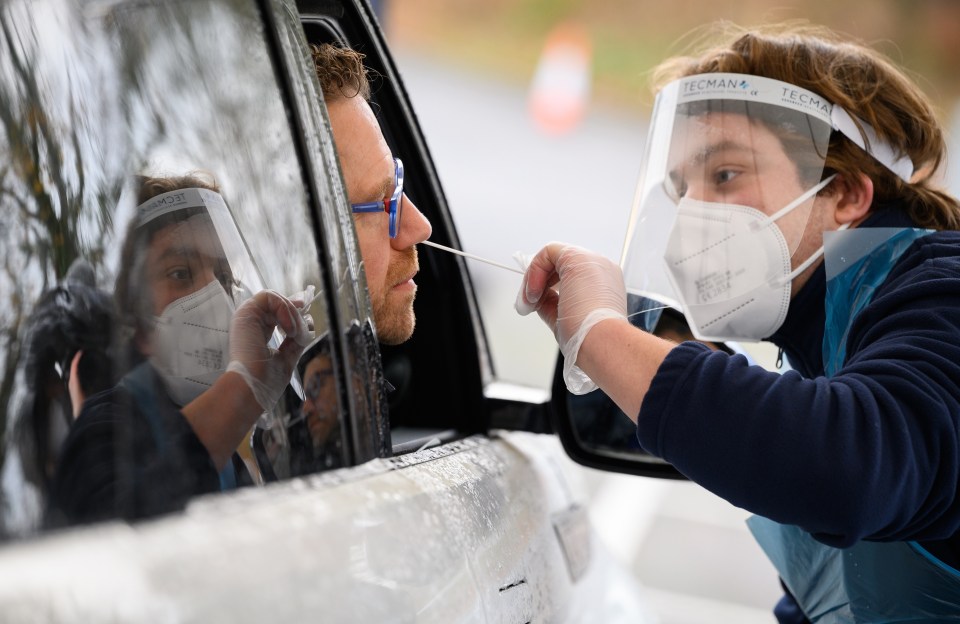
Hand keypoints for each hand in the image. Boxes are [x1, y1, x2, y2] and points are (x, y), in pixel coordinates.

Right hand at [226, 290, 308, 411]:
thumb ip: (296, 339)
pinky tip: (288, 329)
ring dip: (291, 313)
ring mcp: (247, 317)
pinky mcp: (246, 313)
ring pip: (275, 299)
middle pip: (277, 303)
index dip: (292, 309)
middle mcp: (251, 322)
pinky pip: (269, 297)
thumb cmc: (267, 379)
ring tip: (294, 333)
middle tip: (302, 330)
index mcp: (257, 332)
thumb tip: (308, 321)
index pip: (276, 312)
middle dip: (295, 313)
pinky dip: (284, 309)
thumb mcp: (288, 356)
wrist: (253, 387)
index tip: (306, 313)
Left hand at [516, 243, 626, 392]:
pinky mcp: (578, 258)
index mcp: (604, 287)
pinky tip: (534, 291)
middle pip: (562, 265)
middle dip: (539, 282)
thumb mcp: (566, 321)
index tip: (536, 305)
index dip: (549, 288)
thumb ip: (552, 306)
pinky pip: (549, 251)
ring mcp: (592, 262)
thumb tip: (536, 301)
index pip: (570, 278)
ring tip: (530, 301)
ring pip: (554, 257)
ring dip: (535, 278)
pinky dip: (535, 270)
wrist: (601, 342)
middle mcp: (601, 271)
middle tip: (529, 303)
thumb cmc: (589, 338)